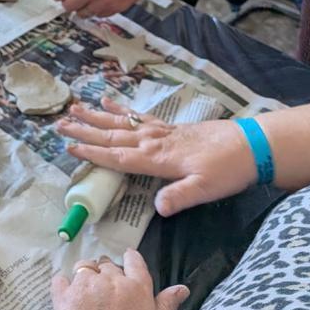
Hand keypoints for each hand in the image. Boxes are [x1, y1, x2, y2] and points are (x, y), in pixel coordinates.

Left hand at [52, 249, 188, 309]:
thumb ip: (166, 306)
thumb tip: (181, 289)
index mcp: (136, 287)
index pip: (133, 261)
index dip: (129, 260)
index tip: (128, 260)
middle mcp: (110, 280)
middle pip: (107, 265)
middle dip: (107, 275)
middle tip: (107, 292)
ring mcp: (85, 285)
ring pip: (84, 267)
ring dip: (86, 277)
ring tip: (88, 295)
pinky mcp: (64, 295)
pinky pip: (60, 279)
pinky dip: (63, 285)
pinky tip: (68, 297)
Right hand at [55, 97, 256, 215]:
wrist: (250, 146)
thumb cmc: (227, 170)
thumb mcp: (206, 189)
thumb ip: (180, 196)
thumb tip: (156, 207)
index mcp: (157, 159)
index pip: (118, 157)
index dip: (92, 154)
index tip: (69, 148)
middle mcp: (153, 141)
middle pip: (112, 136)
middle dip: (84, 131)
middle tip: (59, 124)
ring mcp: (160, 132)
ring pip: (120, 123)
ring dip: (96, 117)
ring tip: (73, 107)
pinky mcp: (168, 127)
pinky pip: (137, 116)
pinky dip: (120, 109)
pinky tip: (108, 101)